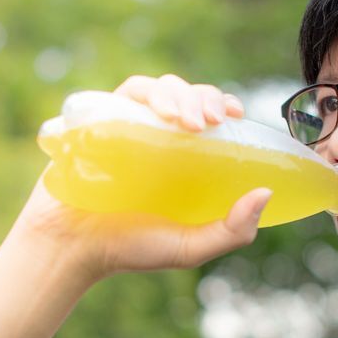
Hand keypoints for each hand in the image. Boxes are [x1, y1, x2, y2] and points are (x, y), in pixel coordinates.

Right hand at [7, 74, 264, 281]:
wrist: (72, 246)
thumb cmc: (129, 249)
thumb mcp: (189, 248)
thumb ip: (231, 231)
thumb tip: (266, 194)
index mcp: (183, 159)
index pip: (209, 117)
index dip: (224, 105)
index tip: (236, 114)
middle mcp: (158, 137)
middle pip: (188, 96)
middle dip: (204, 98)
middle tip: (212, 121)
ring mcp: (128, 126)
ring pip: (160, 89)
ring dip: (178, 96)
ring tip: (186, 122)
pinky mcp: (100, 120)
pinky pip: (126, 93)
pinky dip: (147, 94)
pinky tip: (159, 114)